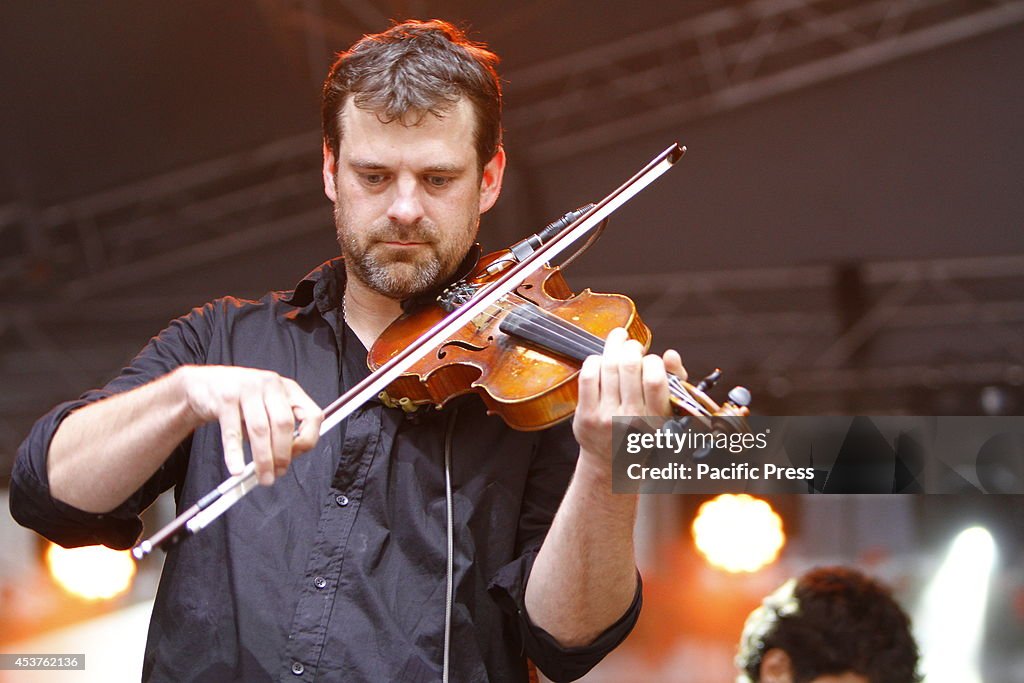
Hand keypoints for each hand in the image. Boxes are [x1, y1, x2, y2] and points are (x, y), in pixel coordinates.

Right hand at [176, 365, 323, 485]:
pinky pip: (232, 431)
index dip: (307, 439)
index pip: (312, 415)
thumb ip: (280, 428)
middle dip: (283, 454)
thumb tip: (287, 459)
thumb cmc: (241, 400)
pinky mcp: (225, 397)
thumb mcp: (267, 407)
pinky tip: (236, 468)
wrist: (203, 385)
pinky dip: (235, 453)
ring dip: (263, 458)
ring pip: (260, 429)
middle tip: (278, 473)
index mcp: (289, 389)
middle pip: (284, 424)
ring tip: (261, 476)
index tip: (297, 456)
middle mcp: (271, 384)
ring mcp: (248, 388)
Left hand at [572, 328, 686, 471]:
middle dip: (632, 347)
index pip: (655, 378)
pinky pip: (588, 376)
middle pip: (629, 365)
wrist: (612, 463)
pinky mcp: (586, 415)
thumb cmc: (643, 430)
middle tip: (633, 347)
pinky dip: (595, 360)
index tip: (651, 361)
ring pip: (608, 366)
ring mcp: (606, 417)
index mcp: (656, 419)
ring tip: (618, 342)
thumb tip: (670, 354)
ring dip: (614, 347)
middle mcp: (631, 419)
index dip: (653, 360)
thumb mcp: (667, 412)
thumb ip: (674, 381)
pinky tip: (601, 360)